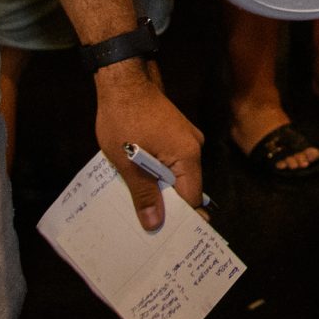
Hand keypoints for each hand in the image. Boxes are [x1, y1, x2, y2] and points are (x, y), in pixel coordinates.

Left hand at [92, 61, 203, 231]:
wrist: (123, 79)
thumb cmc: (123, 119)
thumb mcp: (127, 163)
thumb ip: (143, 194)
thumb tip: (154, 224)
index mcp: (188, 155)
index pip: (191, 197)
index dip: (181, 219)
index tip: (169, 239)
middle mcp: (194, 146)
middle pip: (187, 187)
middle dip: (170, 207)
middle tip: (152, 230)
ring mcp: (186, 138)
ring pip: (178, 174)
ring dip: (162, 190)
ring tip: (144, 211)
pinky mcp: (176, 132)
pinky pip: (172, 161)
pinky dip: (159, 173)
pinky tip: (143, 184)